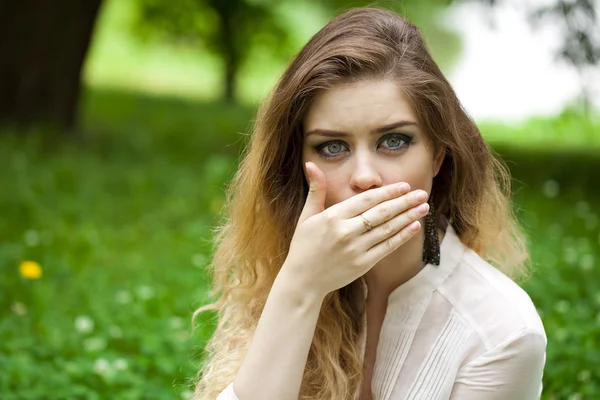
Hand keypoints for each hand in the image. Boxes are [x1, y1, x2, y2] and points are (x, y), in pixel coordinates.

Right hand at [280, 162, 429, 298]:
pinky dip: (402, 236)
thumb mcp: (306, 216)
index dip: (387, 192)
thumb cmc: (303, 246)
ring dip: (408, 217)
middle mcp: (346, 232)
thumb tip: (311, 164)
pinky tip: (414, 227)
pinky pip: (387, 247)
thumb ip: (315, 190)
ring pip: (387, 229)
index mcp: (333, 217)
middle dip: (404, 202)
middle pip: (381, 213)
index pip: (366, 200)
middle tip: (422, 194)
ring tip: (423, 207)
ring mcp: (356, 249)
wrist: (302, 280)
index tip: (404, 186)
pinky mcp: (363, 264)